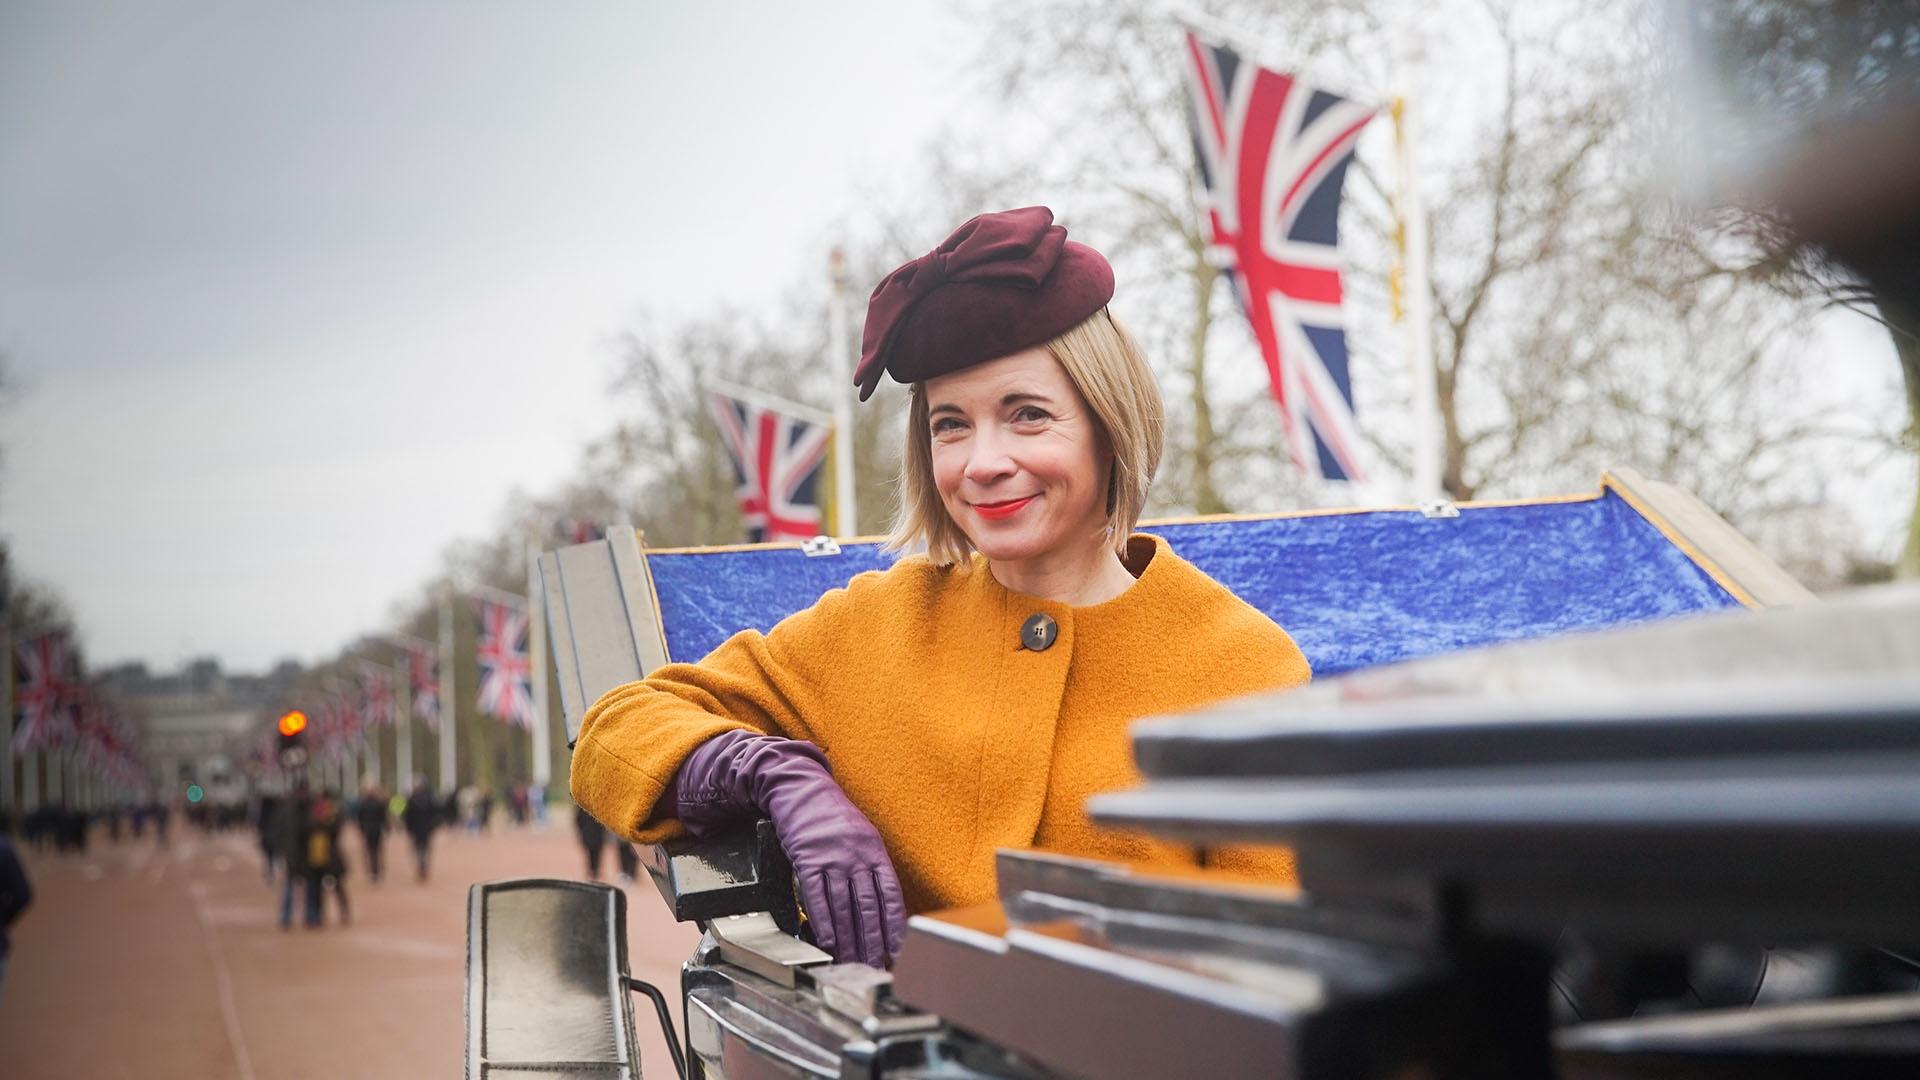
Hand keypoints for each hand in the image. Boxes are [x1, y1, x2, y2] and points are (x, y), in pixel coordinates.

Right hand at [674, 730, 906, 965]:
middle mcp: (856, 856)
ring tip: (851, 961)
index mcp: (875, 852)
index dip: (894, 926)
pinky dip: (823, 921)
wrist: (802, 792)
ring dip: (848, 939)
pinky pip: (816, 896)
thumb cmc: (835, 819)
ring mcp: (831, 858)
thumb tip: (883, 909)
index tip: (896, 950)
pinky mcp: (806, 860)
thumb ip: (872, 870)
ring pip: (842, 906)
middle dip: (871, 941)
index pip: (890, 896)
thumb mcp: (863, 837)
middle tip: (873, 965)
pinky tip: (828, 940)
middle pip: (867, 907)